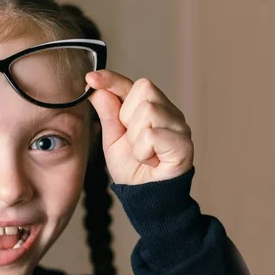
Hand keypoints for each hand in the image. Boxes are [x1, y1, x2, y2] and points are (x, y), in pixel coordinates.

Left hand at [86, 70, 193, 184]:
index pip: (131, 84)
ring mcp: (179, 126)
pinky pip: (151, 135)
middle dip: (128, 117)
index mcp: (151, 108)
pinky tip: (151, 161)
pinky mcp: (183, 144)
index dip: (111, 79)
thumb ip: (107, 112)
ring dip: (135, 138)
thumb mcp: (112, 138)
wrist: (145, 196)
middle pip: (143, 91)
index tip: (91, 78)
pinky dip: (142, 152)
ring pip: (147, 112)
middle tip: (133, 141)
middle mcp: (169, 112)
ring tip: (143, 153)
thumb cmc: (132, 167)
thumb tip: (94, 86)